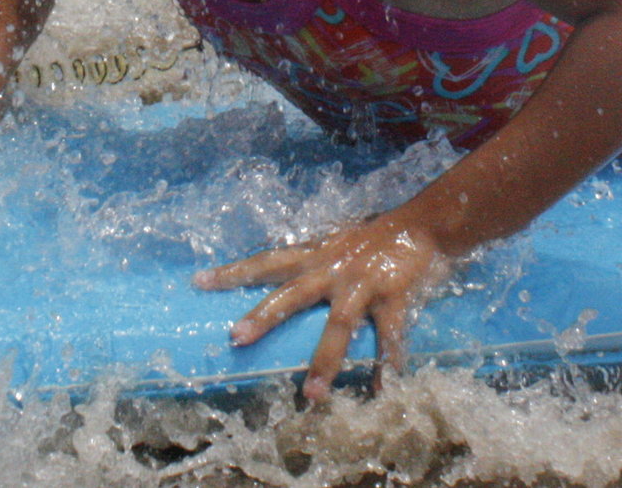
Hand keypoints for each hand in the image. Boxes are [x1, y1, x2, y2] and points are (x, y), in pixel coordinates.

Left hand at [197, 210, 451, 402]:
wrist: (423, 224)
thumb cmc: (375, 238)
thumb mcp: (337, 244)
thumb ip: (314, 262)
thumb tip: (284, 282)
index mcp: (316, 255)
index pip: (267, 261)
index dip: (234, 271)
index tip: (198, 281)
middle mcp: (333, 269)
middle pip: (291, 294)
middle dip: (264, 316)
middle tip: (234, 338)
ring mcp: (362, 284)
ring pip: (338, 325)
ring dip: (325, 362)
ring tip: (311, 397)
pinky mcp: (393, 297)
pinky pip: (388, 337)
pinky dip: (387, 363)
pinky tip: (383, 389)